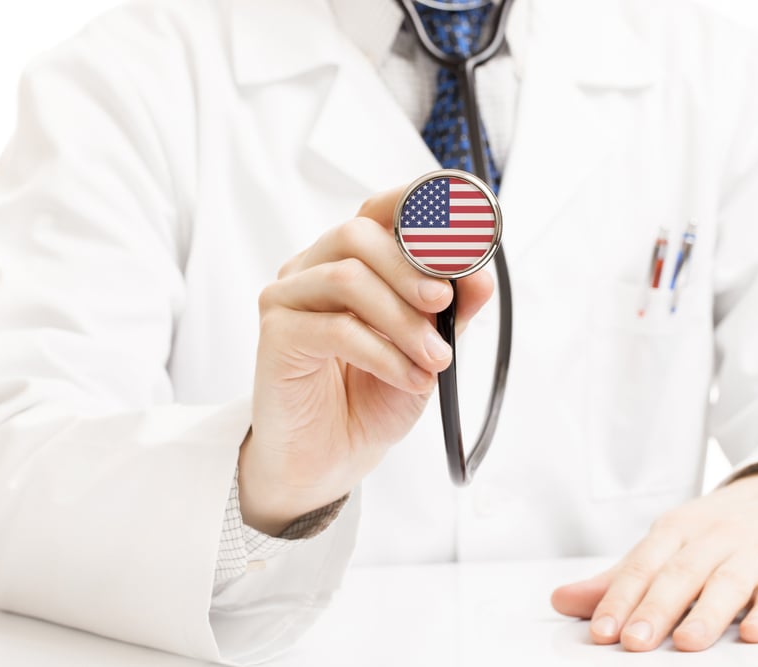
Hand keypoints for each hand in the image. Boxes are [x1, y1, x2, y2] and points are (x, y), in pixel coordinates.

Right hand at [240, 187, 493, 534]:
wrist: (330, 458)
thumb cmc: (372, 396)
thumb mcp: (427, 350)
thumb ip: (451, 312)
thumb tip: (481, 276)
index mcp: (349, 260)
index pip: (377, 211)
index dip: (416, 206)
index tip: (460, 227)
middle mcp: (313, 269)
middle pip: (357, 234)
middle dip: (410, 267)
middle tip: (442, 303)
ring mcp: (288, 299)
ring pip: (346, 278)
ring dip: (403, 320)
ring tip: (434, 358)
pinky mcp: (276, 336)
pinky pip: (335, 329)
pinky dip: (384, 354)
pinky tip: (409, 377)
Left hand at [551, 464, 757, 650]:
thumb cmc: (715, 532)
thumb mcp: (666, 544)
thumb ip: (618, 579)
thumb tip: (562, 601)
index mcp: (677, 530)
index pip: (643, 565)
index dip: (620, 598)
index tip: (601, 630)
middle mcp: (714, 538)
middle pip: (681, 574)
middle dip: (656, 608)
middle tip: (634, 641)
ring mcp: (756, 555)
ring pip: (729, 583)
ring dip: (707, 614)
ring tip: (685, 643)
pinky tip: (753, 633)